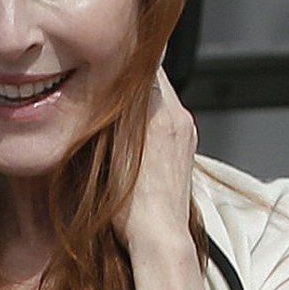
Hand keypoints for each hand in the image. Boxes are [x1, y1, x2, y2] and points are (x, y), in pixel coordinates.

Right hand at [116, 68, 197, 257]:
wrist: (159, 237)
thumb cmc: (132, 205)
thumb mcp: (112, 152)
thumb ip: (113, 113)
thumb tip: (105, 84)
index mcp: (162, 113)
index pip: (147, 64)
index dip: (125, 55)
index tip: (107, 52)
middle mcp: (180, 118)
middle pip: (155, 80)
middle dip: (129, 75)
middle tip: (103, 72)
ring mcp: (185, 135)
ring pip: (160, 100)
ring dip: (137, 97)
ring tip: (112, 102)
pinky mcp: (184, 151)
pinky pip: (165, 119)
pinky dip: (147, 118)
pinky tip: (128, 132)